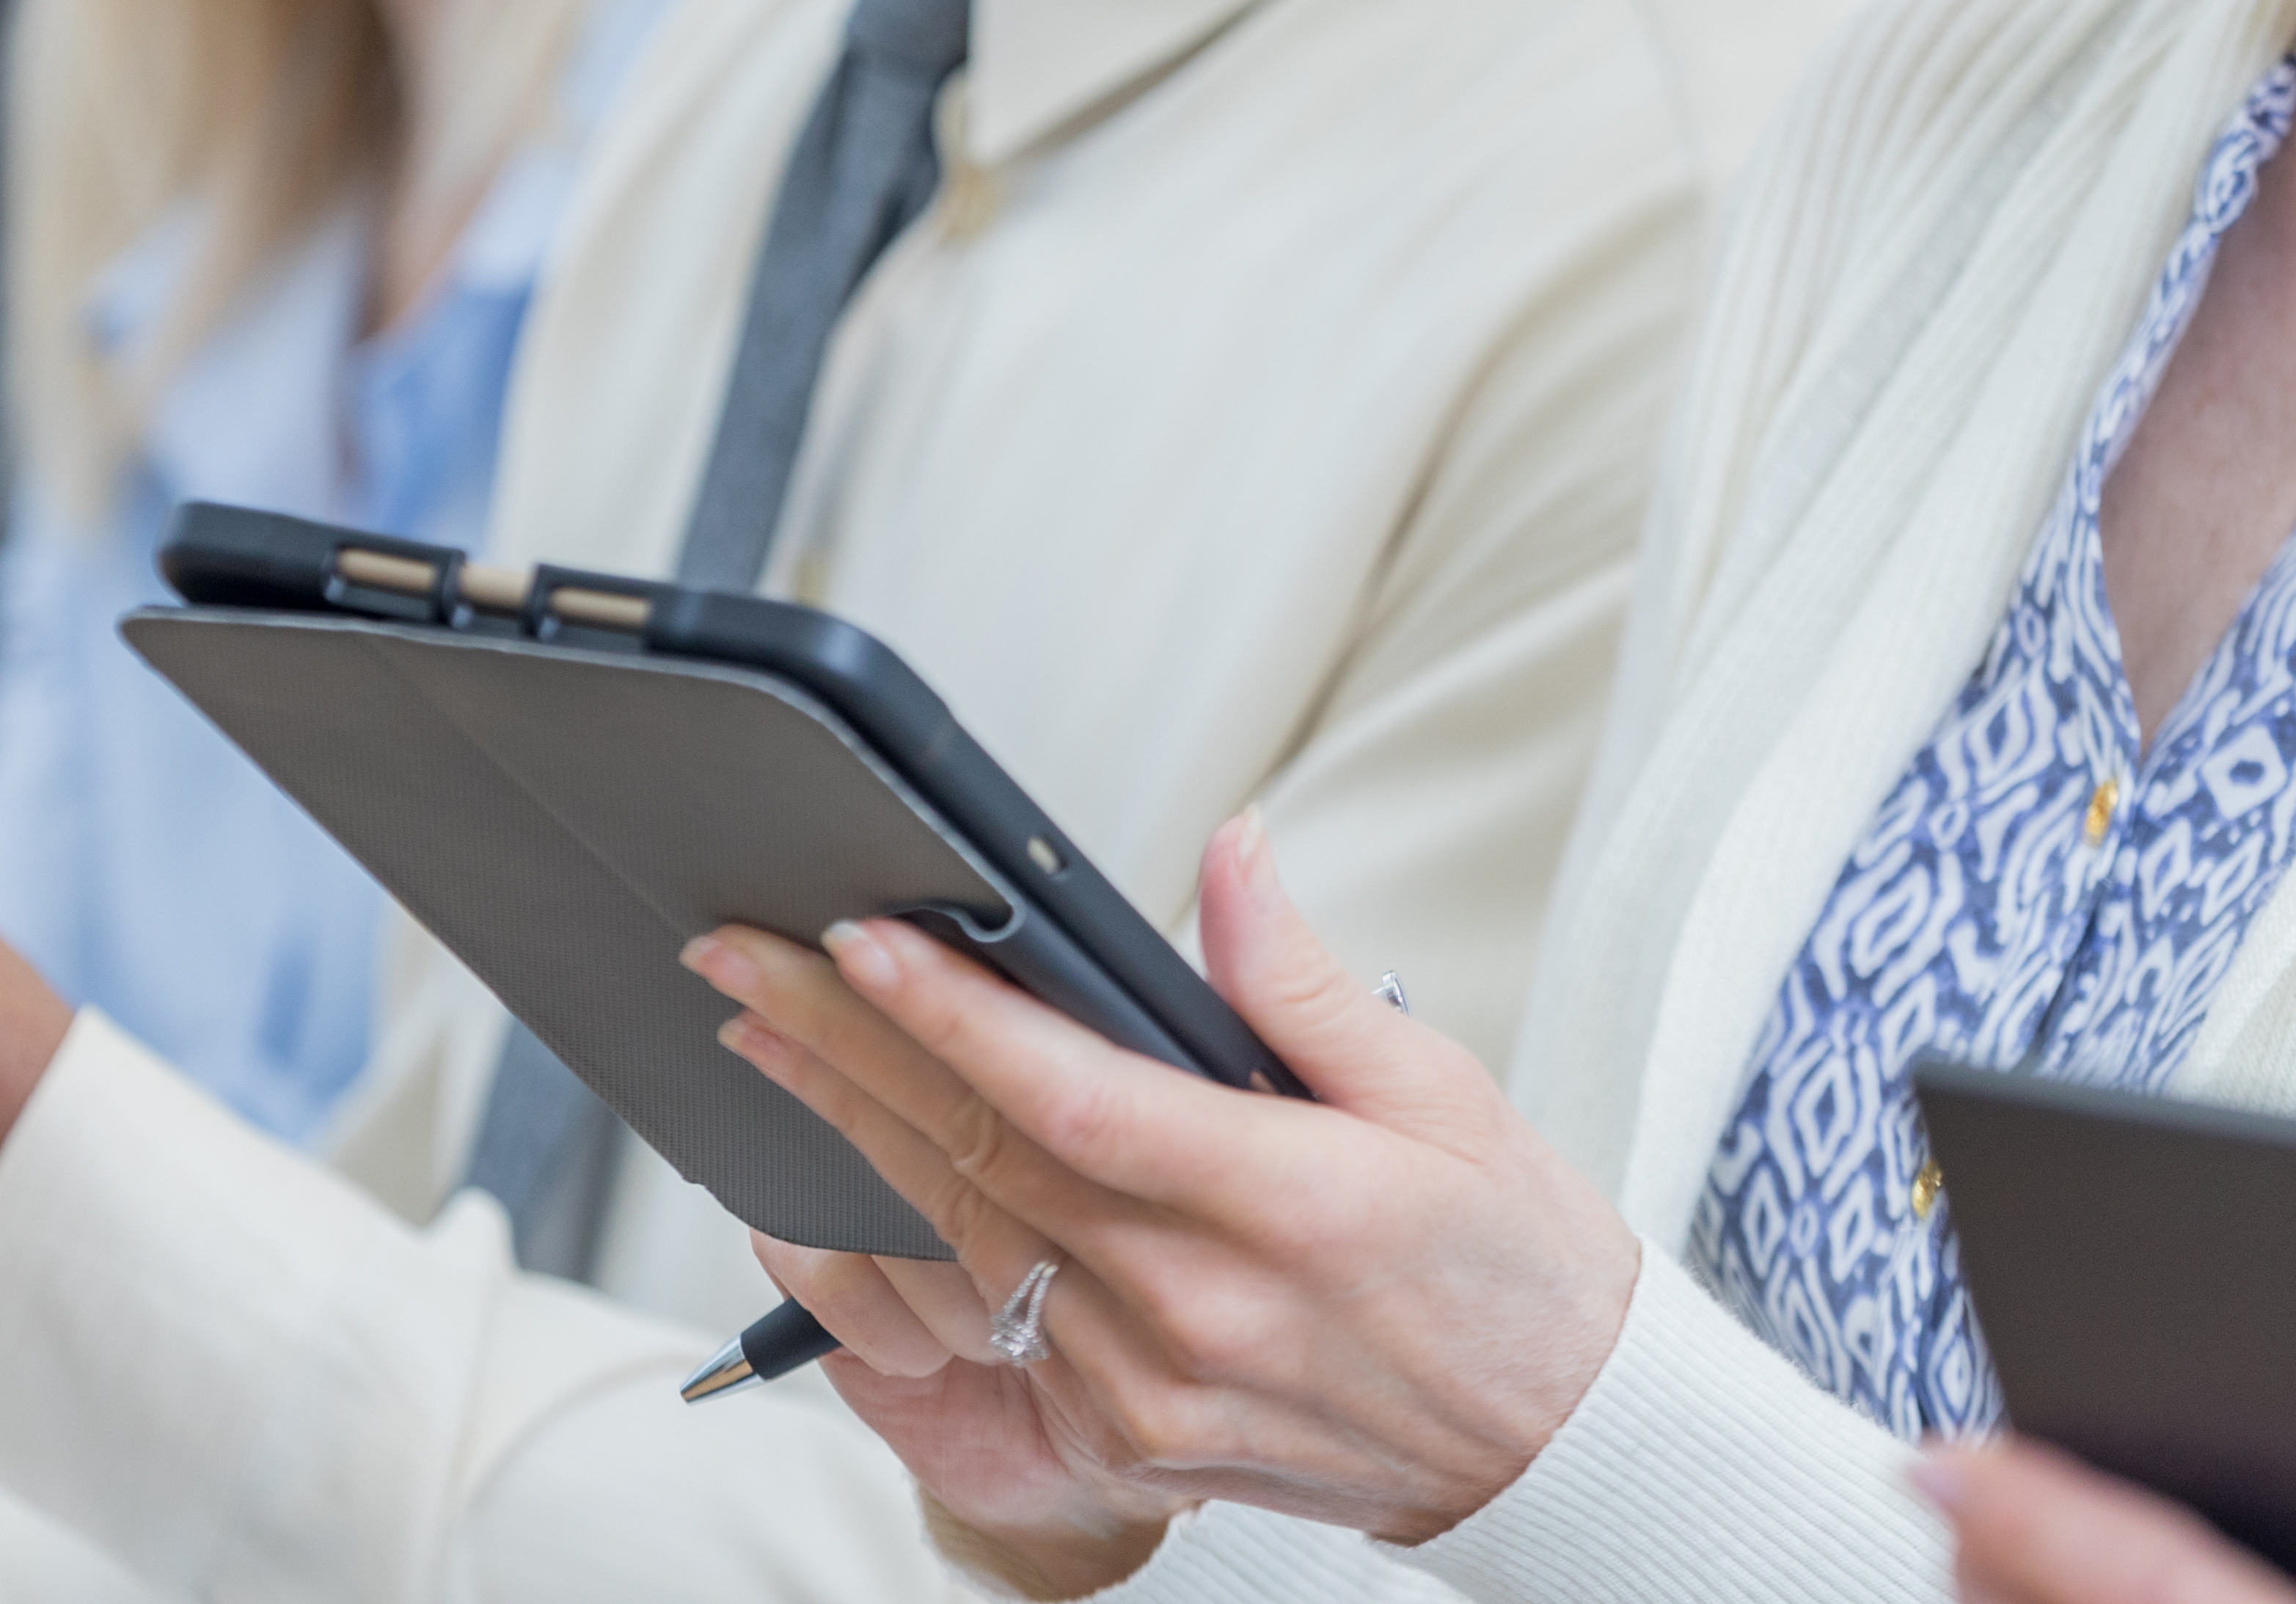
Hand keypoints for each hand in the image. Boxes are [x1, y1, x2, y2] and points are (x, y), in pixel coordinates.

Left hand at [696, 810, 1642, 1591]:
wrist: (1551, 1442)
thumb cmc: (1509, 1257)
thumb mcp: (1441, 1091)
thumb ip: (1303, 980)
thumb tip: (1230, 852)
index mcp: (1285, 1203)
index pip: (1073, 1098)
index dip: (953, 1017)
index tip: (859, 940)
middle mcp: (1200, 1310)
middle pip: (979, 1162)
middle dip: (842, 1051)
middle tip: (744, 965)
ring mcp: (1150, 1390)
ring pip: (961, 1247)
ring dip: (847, 1141)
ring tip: (763, 1046)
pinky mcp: (1126, 1442)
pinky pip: (987, 1334)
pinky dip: (901, 1253)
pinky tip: (842, 1184)